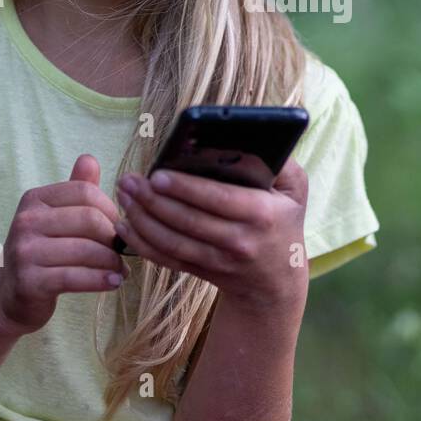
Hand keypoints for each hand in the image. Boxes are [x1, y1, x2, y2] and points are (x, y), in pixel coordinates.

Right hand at [0, 154, 129, 337]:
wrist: (10, 296)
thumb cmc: (42, 252)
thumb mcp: (56, 217)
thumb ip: (76, 189)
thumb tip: (89, 158)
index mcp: (35, 199)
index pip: (86, 192)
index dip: (111, 209)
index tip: (118, 226)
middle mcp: (26, 221)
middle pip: (89, 220)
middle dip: (114, 237)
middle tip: (123, 251)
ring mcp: (24, 252)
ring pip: (86, 250)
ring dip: (112, 262)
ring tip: (121, 269)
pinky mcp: (30, 282)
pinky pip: (76, 277)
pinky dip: (101, 280)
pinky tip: (114, 282)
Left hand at [114, 157, 309, 309]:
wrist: (276, 282)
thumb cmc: (283, 222)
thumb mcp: (295, 191)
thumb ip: (283, 163)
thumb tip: (258, 138)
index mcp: (261, 215)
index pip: (218, 199)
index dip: (185, 188)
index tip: (157, 173)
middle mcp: (239, 241)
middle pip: (188, 220)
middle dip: (153, 200)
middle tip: (129, 180)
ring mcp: (218, 261)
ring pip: (172, 241)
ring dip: (142, 218)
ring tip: (124, 194)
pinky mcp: (201, 272)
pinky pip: (166, 259)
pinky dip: (142, 244)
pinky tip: (125, 224)